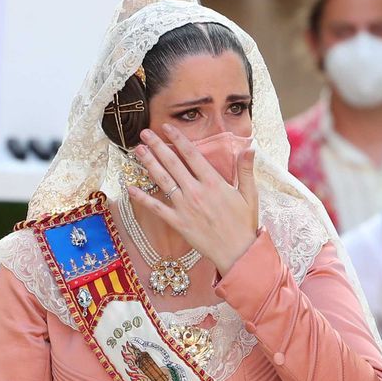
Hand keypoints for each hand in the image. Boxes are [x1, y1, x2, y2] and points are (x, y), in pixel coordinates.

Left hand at [129, 128, 259, 272]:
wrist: (237, 253)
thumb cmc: (244, 224)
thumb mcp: (250, 195)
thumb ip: (245, 170)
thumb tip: (250, 148)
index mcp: (213, 182)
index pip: (192, 154)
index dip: (178, 139)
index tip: (166, 127)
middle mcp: (196, 191)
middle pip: (172, 163)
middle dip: (157, 146)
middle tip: (145, 134)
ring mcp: (185, 207)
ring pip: (162, 180)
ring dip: (148, 164)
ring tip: (137, 150)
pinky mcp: (178, 222)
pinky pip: (156, 208)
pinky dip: (143, 198)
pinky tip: (131, 188)